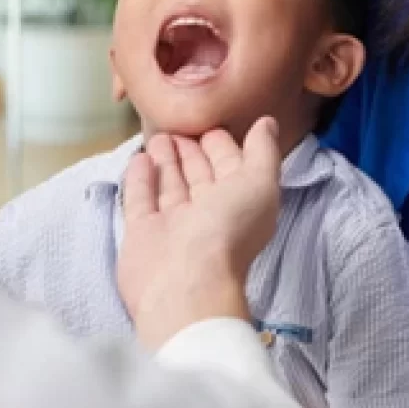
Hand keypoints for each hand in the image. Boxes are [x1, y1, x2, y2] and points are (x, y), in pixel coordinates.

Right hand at [118, 118, 281, 349]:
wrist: (186, 284)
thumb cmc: (229, 232)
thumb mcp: (259, 183)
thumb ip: (264, 151)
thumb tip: (268, 122)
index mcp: (240, 202)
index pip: (231, 166)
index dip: (223, 145)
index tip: (212, 123)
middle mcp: (209, 213)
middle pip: (199, 174)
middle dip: (192, 150)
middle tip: (179, 125)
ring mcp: (174, 224)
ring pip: (170, 184)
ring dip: (166, 159)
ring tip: (159, 135)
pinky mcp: (143, 232)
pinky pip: (141, 198)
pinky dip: (141, 177)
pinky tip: (140, 157)